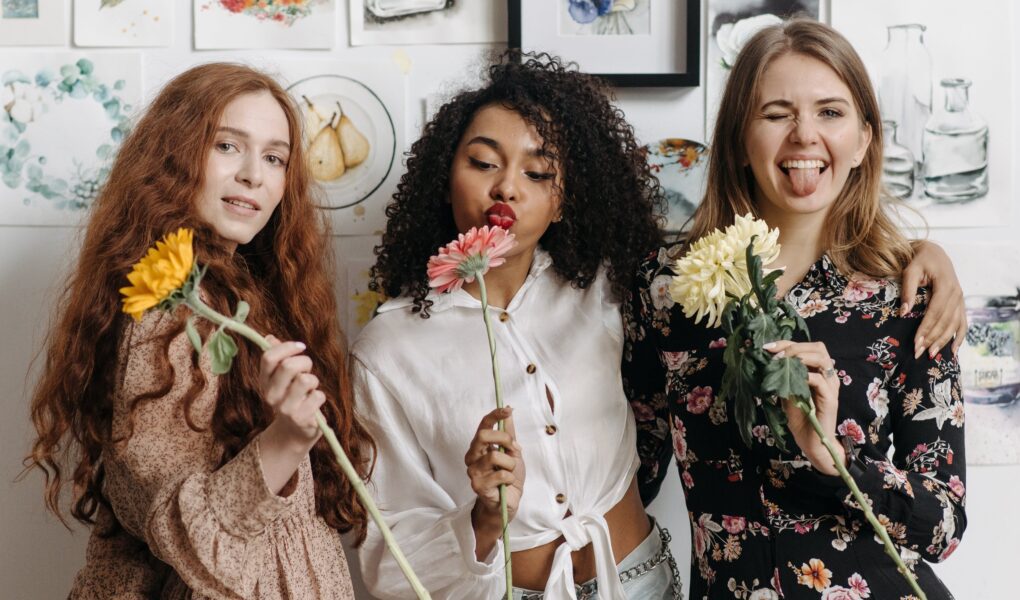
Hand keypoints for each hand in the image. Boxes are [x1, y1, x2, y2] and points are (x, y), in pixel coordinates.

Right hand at [259, 335, 324, 449]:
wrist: (294, 433)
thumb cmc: (292, 398)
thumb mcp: (281, 379)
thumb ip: (277, 358)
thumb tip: (270, 338)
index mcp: (264, 381)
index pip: (268, 357)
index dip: (287, 347)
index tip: (300, 347)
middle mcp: (271, 395)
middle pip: (289, 366)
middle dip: (305, 362)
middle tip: (307, 370)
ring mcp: (285, 408)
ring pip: (306, 380)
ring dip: (314, 380)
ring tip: (310, 389)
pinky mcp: (301, 418)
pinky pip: (318, 396)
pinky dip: (320, 397)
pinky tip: (313, 404)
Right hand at [465, 407, 523, 557]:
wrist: (508, 502)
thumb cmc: (509, 477)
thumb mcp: (513, 452)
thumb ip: (509, 434)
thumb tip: (509, 410)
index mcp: (479, 447)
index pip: (483, 425)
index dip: (494, 416)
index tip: (507, 410)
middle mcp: (472, 457)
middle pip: (483, 436)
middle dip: (504, 439)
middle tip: (513, 449)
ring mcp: (473, 472)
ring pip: (495, 456)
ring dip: (510, 463)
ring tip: (510, 472)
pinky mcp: (478, 486)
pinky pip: (500, 474)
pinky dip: (509, 478)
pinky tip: (507, 483)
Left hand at [765, 340, 844, 475]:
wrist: (811, 441)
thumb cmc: (800, 418)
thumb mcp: (787, 392)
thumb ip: (783, 376)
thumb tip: (768, 360)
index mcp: (818, 371)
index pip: (806, 347)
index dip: (786, 344)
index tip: (767, 347)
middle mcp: (827, 375)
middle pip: (818, 347)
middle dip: (794, 347)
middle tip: (775, 355)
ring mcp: (831, 386)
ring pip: (822, 358)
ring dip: (799, 357)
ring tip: (782, 363)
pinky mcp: (831, 398)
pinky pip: (820, 380)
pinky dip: (805, 375)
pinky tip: (791, 379)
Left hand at [903, 241, 966, 356]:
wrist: (933, 251)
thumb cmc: (919, 260)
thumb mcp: (910, 270)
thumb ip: (907, 290)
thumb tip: (903, 313)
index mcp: (946, 285)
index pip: (935, 312)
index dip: (926, 328)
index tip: (916, 343)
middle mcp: (957, 293)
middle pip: (945, 321)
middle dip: (933, 339)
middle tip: (919, 353)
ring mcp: (960, 299)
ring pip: (954, 324)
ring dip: (944, 341)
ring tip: (932, 355)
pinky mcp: (960, 302)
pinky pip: (962, 322)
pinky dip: (959, 336)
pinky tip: (954, 351)